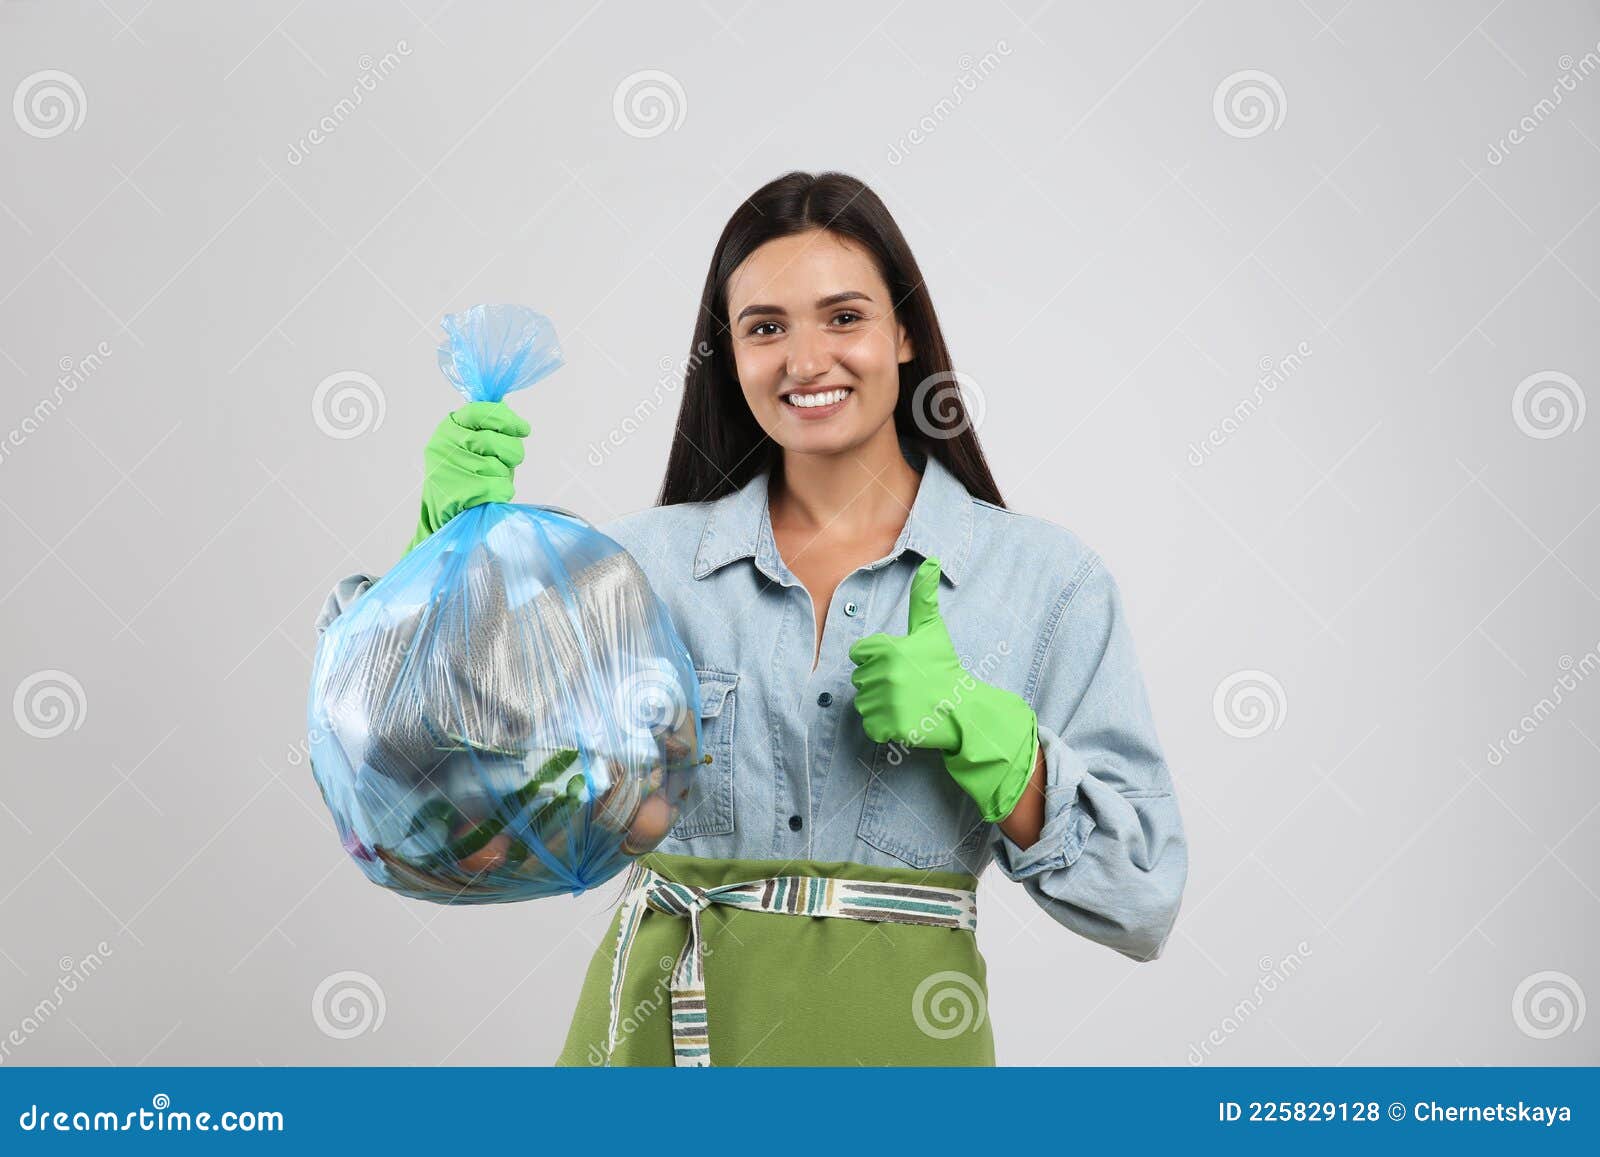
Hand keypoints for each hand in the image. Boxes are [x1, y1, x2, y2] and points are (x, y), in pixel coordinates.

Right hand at [407, 401, 529, 552]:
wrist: (442, 516)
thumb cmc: (463, 477)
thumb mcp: (470, 446)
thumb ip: (487, 428)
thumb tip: (508, 410)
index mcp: (448, 428)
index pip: (480, 412)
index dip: (507, 419)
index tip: (523, 429)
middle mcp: (444, 445)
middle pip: (495, 440)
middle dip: (511, 452)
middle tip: (510, 462)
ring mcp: (449, 469)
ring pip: (498, 466)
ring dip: (504, 476)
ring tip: (492, 480)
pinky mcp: (458, 493)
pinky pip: (498, 487)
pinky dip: (502, 492)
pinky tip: (491, 494)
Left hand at [848, 556, 1038, 822]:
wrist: (963, 708)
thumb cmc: (944, 667)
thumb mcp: (932, 630)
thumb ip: (923, 597)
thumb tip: (932, 561)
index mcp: (886, 649)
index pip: (860, 653)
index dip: (877, 658)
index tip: (900, 665)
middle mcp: (882, 674)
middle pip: (861, 679)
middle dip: (879, 682)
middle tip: (907, 685)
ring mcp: (884, 703)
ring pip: (864, 703)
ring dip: (881, 706)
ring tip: (906, 702)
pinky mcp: (887, 727)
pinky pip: (871, 726)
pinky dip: (884, 727)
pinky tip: (904, 719)